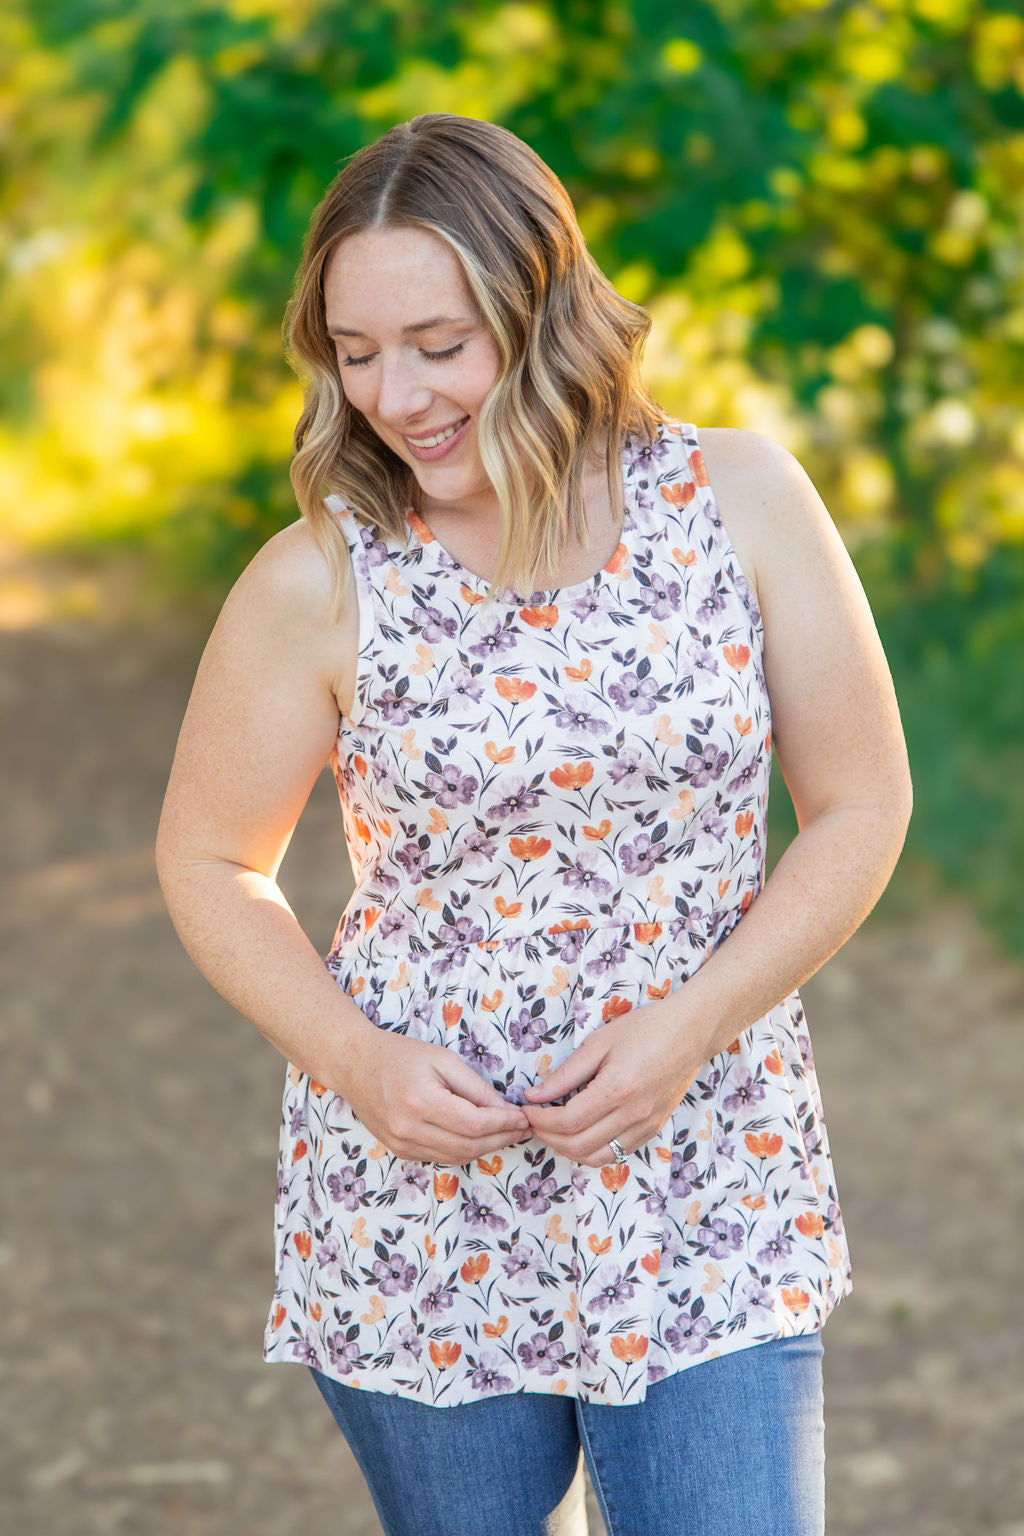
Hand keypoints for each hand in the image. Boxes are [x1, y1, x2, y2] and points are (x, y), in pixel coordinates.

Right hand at [340, 1026, 531, 1164]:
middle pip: (469, 1147)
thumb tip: (504, 1110)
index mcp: (422, 1102)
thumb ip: (474, 1087)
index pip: (475, 1124)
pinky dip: (463, 1150)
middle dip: (501, 1138)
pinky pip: (440, 1157)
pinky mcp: (399, 1151)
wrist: (354, 1065)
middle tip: (521, 1127)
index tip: (523, 1117)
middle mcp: (410, 1129)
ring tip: (505, 1133)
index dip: (504, 1123)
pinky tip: (477, 1137)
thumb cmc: (400, 1055)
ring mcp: (402, 1144)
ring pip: (456, 1157)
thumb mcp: (442, 1060)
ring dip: (485, 1148)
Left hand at [521, 998, 712, 1165]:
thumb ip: (566, 1073)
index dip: (540, 1119)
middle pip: (579, 1145)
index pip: (568, 1121)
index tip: (526, 1109)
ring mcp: (646, 1126)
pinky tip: (580, 1134)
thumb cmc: (644, 1030)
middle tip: (533, 1121)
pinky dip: (592, 1151)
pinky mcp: (653, 1129)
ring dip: (568, 1149)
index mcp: (617, 1089)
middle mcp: (633, 1114)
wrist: (690, 1033)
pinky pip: (617, 1154)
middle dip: (548, 1136)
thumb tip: (534, 1096)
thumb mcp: (599, 1043)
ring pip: (598, 1157)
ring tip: (553, 1130)